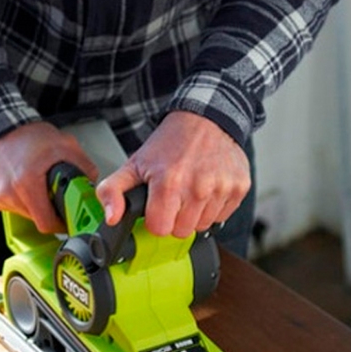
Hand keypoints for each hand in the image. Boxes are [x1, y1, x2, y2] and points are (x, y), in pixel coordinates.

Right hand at [0, 122, 98, 232]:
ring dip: (37, 204)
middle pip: (38, 219)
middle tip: (55, 193)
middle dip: (51, 209)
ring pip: (27, 215)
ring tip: (38, 183)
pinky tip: (25, 184)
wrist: (0, 130)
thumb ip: (84, 167)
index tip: (69, 218)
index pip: (47, 223)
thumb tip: (93, 186)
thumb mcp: (64, 145)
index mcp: (26, 182)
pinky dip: (24, 200)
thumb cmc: (28, 136)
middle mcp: (9, 193)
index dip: (62, 223)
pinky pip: (15, 208)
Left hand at [95, 111, 249, 237]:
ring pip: (203, 226)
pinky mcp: (239, 187)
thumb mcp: (133, 165)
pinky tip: (207, 188)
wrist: (205, 120)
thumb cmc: (169, 145)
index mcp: (169, 183)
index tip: (157, 208)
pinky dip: (213, 208)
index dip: (156, 221)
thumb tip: (111, 218)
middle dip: (175, 219)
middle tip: (174, 197)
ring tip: (190, 190)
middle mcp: (198, 187)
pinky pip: (222, 217)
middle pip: (182, 231)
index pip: (160, 230)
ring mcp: (222, 187)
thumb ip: (112, 192)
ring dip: (195, 214)